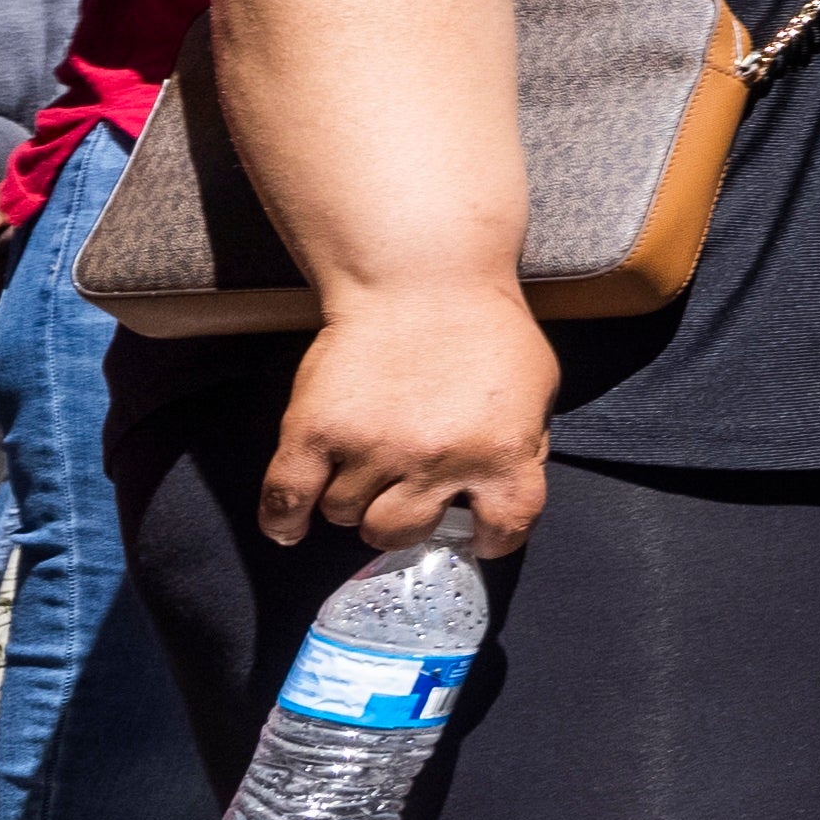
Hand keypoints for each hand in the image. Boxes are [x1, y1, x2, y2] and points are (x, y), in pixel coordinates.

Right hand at [265, 280, 562, 553]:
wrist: (422, 279)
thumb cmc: (485, 331)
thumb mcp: (535, 391)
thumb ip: (522, 448)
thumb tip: (496, 497)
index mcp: (501, 452)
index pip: (505, 528)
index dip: (492, 539)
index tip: (478, 536)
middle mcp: (436, 459)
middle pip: (400, 530)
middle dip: (400, 519)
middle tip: (401, 494)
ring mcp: (372, 446)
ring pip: (346, 515)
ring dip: (351, 502)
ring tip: (360, 474)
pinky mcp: (314, 429)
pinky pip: (287, 499)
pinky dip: (284, 521)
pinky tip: (292, 527)